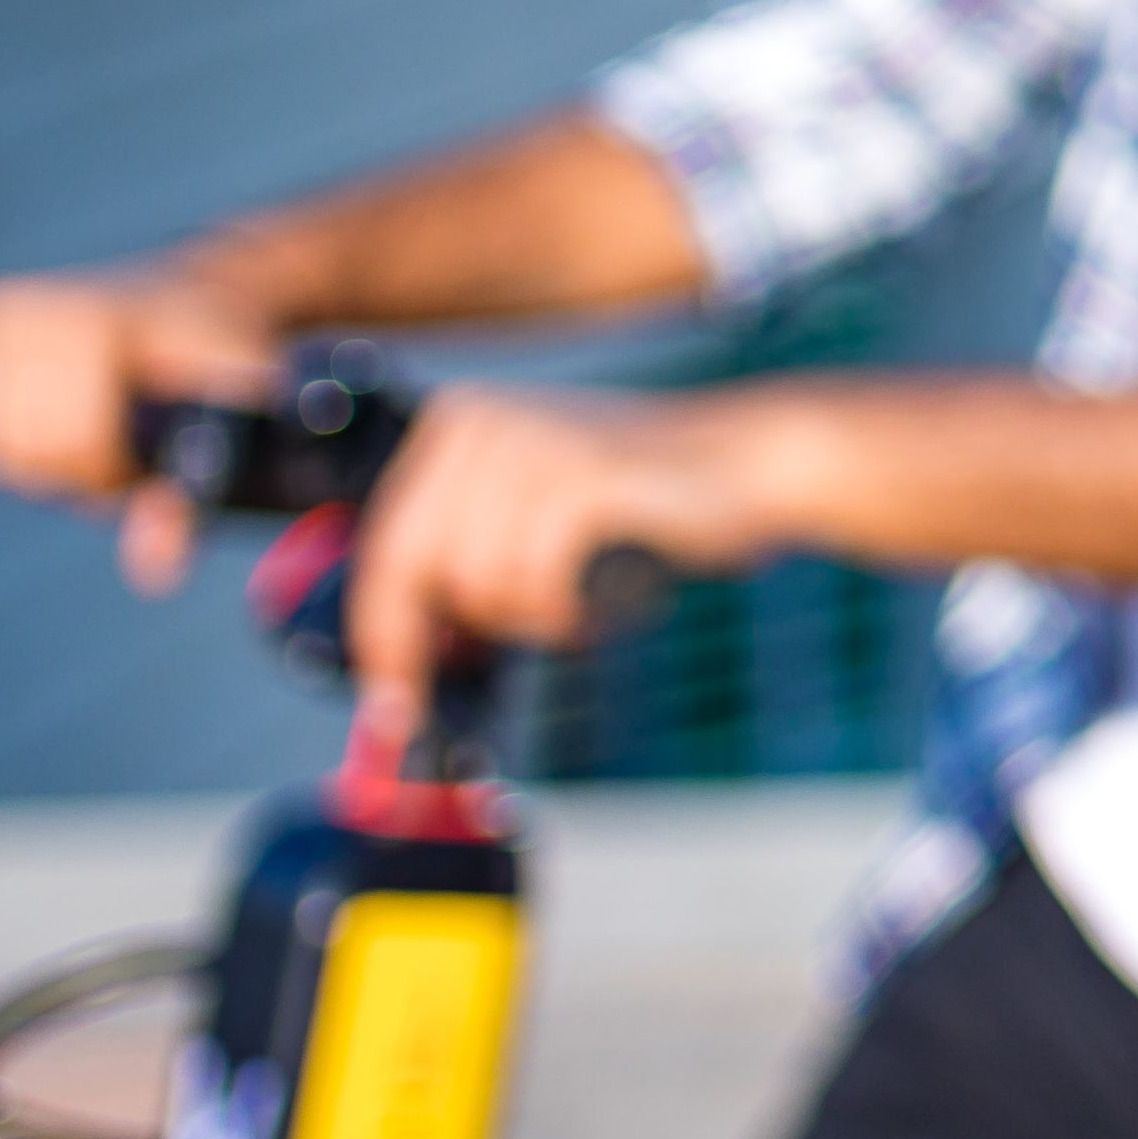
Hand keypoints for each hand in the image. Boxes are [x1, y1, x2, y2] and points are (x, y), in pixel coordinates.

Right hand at [0, 259, 292, 593]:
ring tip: (106, 432)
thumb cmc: (218, 360)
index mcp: (93, 320)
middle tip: (129, 452)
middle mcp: (31, 308)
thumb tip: (154, 572)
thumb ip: (191, 498)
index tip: (145, 460)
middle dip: (82, 472)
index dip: (108, 472)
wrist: (193, 294)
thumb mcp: (229, 422)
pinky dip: (26, 447)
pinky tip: (69, 419)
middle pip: (30, 453)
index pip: (70, 443)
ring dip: (52, 465)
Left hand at [340, 381, 807, 718]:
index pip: (386, 541)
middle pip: (411, 564)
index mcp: (461, 422)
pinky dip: (560, 613)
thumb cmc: (652, 504)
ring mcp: (532, 443)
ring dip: (524, 622)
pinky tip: (596, 609)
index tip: (385, 700)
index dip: (381, 630)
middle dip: (416, 649)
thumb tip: (402, 652)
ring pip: (475, 581)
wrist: (756, 463)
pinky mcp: (581, 477)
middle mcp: (483, 421)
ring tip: (575, 616)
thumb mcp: (539, 511)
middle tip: (417, 717)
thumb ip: (470, 554)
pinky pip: (533, 579)